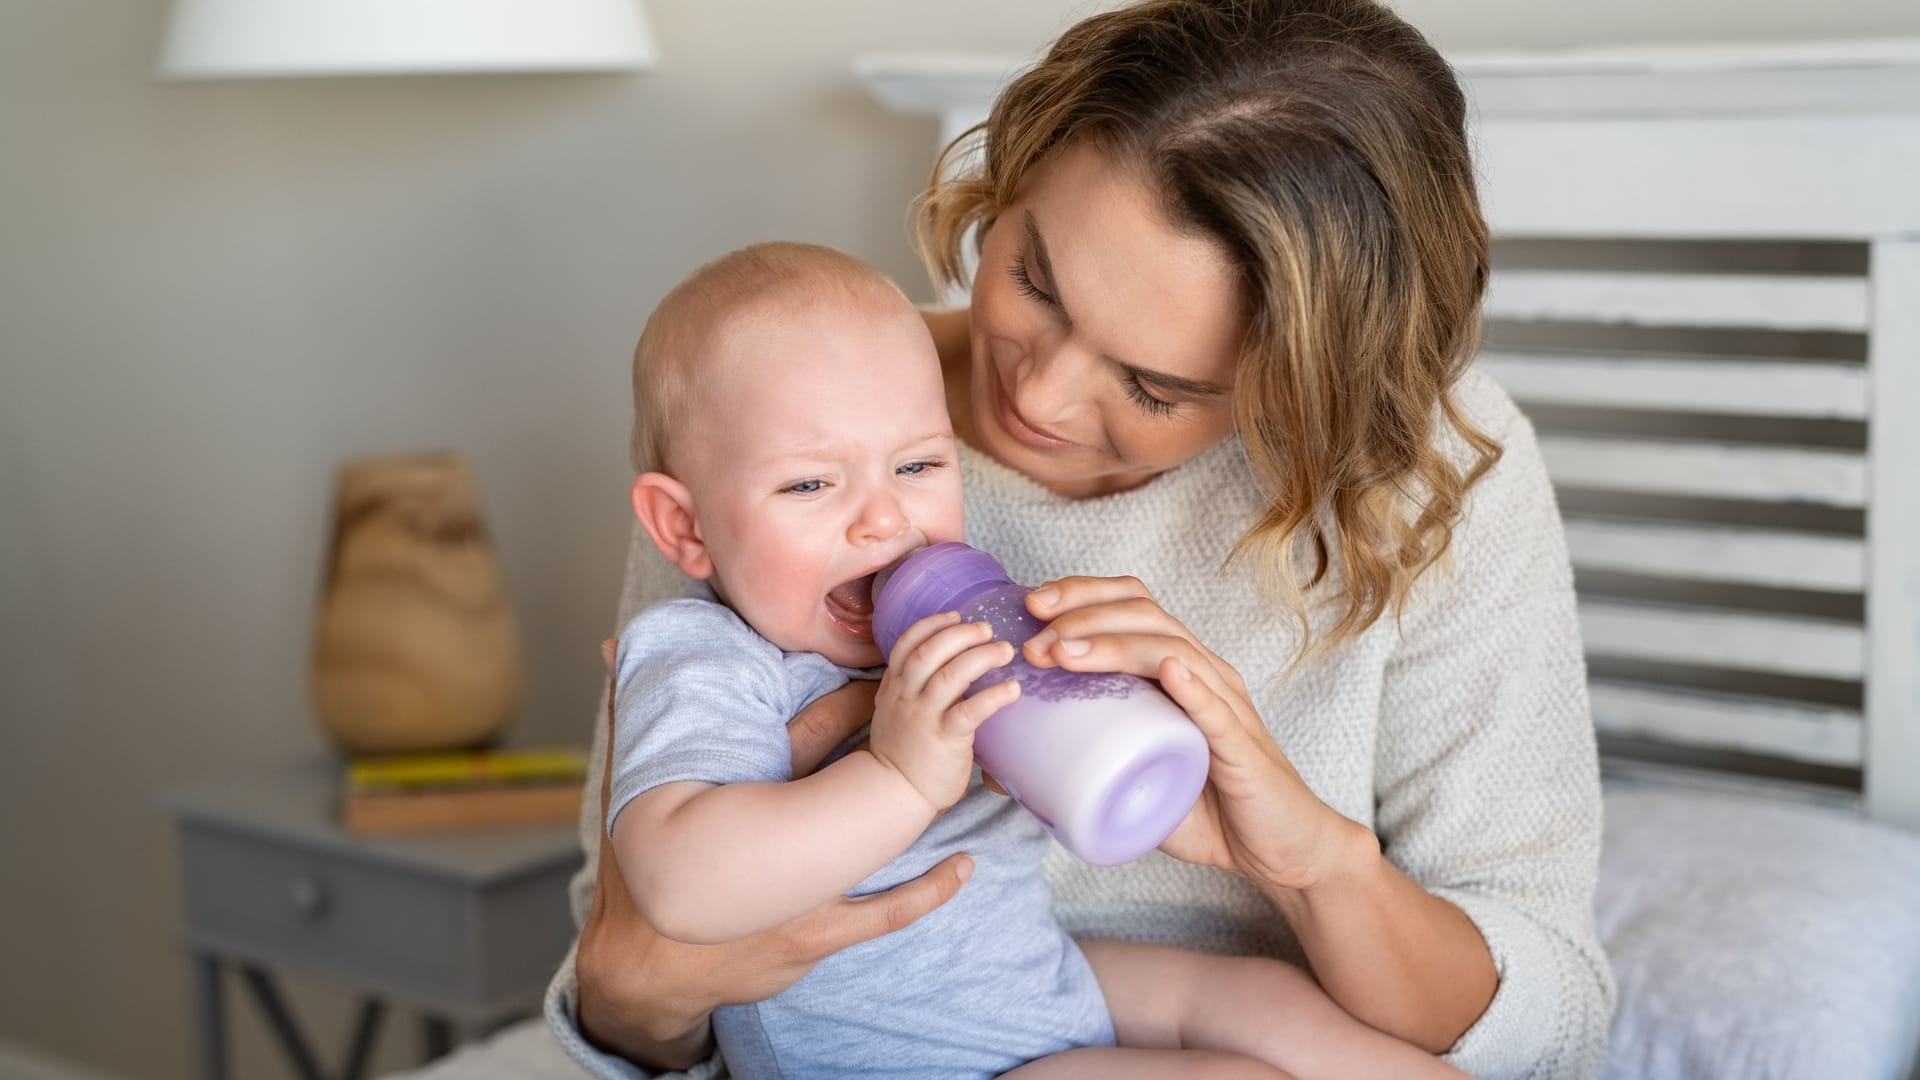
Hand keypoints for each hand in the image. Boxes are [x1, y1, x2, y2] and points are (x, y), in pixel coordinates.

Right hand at [576, 639, 975, 1068]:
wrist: (647, 964)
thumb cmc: (641, 875)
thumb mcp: (633, 789)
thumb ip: (629, 717)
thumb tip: (612, 652)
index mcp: (746, 801)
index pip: (807, 738)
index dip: (850, 704)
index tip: (886, 676)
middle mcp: (784, 847)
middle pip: (855, 784)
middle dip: (898, 749)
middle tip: (938, 713)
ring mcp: (807, 893)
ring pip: (882, 845)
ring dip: (923, 813)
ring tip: (968, 776)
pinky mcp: (821, 932)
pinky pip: (885, 911)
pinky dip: (928, 891)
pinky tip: (962, 867)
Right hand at [869, 611, 1020, 811]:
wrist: (895, 793)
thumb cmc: (904, 752)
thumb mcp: (894, 711)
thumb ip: (912, 687)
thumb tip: (946, 663)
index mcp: (895, 687)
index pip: (907, 644)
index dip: (933, 625)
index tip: (956, 615)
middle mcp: (906, 697)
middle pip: (929, 652)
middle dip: (960, 634)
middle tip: (987, 629)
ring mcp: (924, 717)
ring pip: (950, 675)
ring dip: (981, 657)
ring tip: (1005, 651)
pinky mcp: (945, 739)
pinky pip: (970, 711)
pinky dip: (994, 696)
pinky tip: (1013, 689)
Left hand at [1017, 578, 1366, 892]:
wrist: (1278, 852)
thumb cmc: (1210, 809)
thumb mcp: (1133, 779)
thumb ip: (1080, 767)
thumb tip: (1004, 769)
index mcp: (1178, 670)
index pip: (1133, 606)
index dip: (1083, 593)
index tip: (1031, 603)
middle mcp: (1204, 674)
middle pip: (1145, 615)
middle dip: (1084, 614)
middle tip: (1035, 634)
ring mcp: (1226, 706)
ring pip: (1171, 651)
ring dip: (1114, 645)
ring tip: (1065, 652)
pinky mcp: (1244, 749)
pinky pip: (1217, 710)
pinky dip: (1190, 687)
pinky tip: (1165, 671)